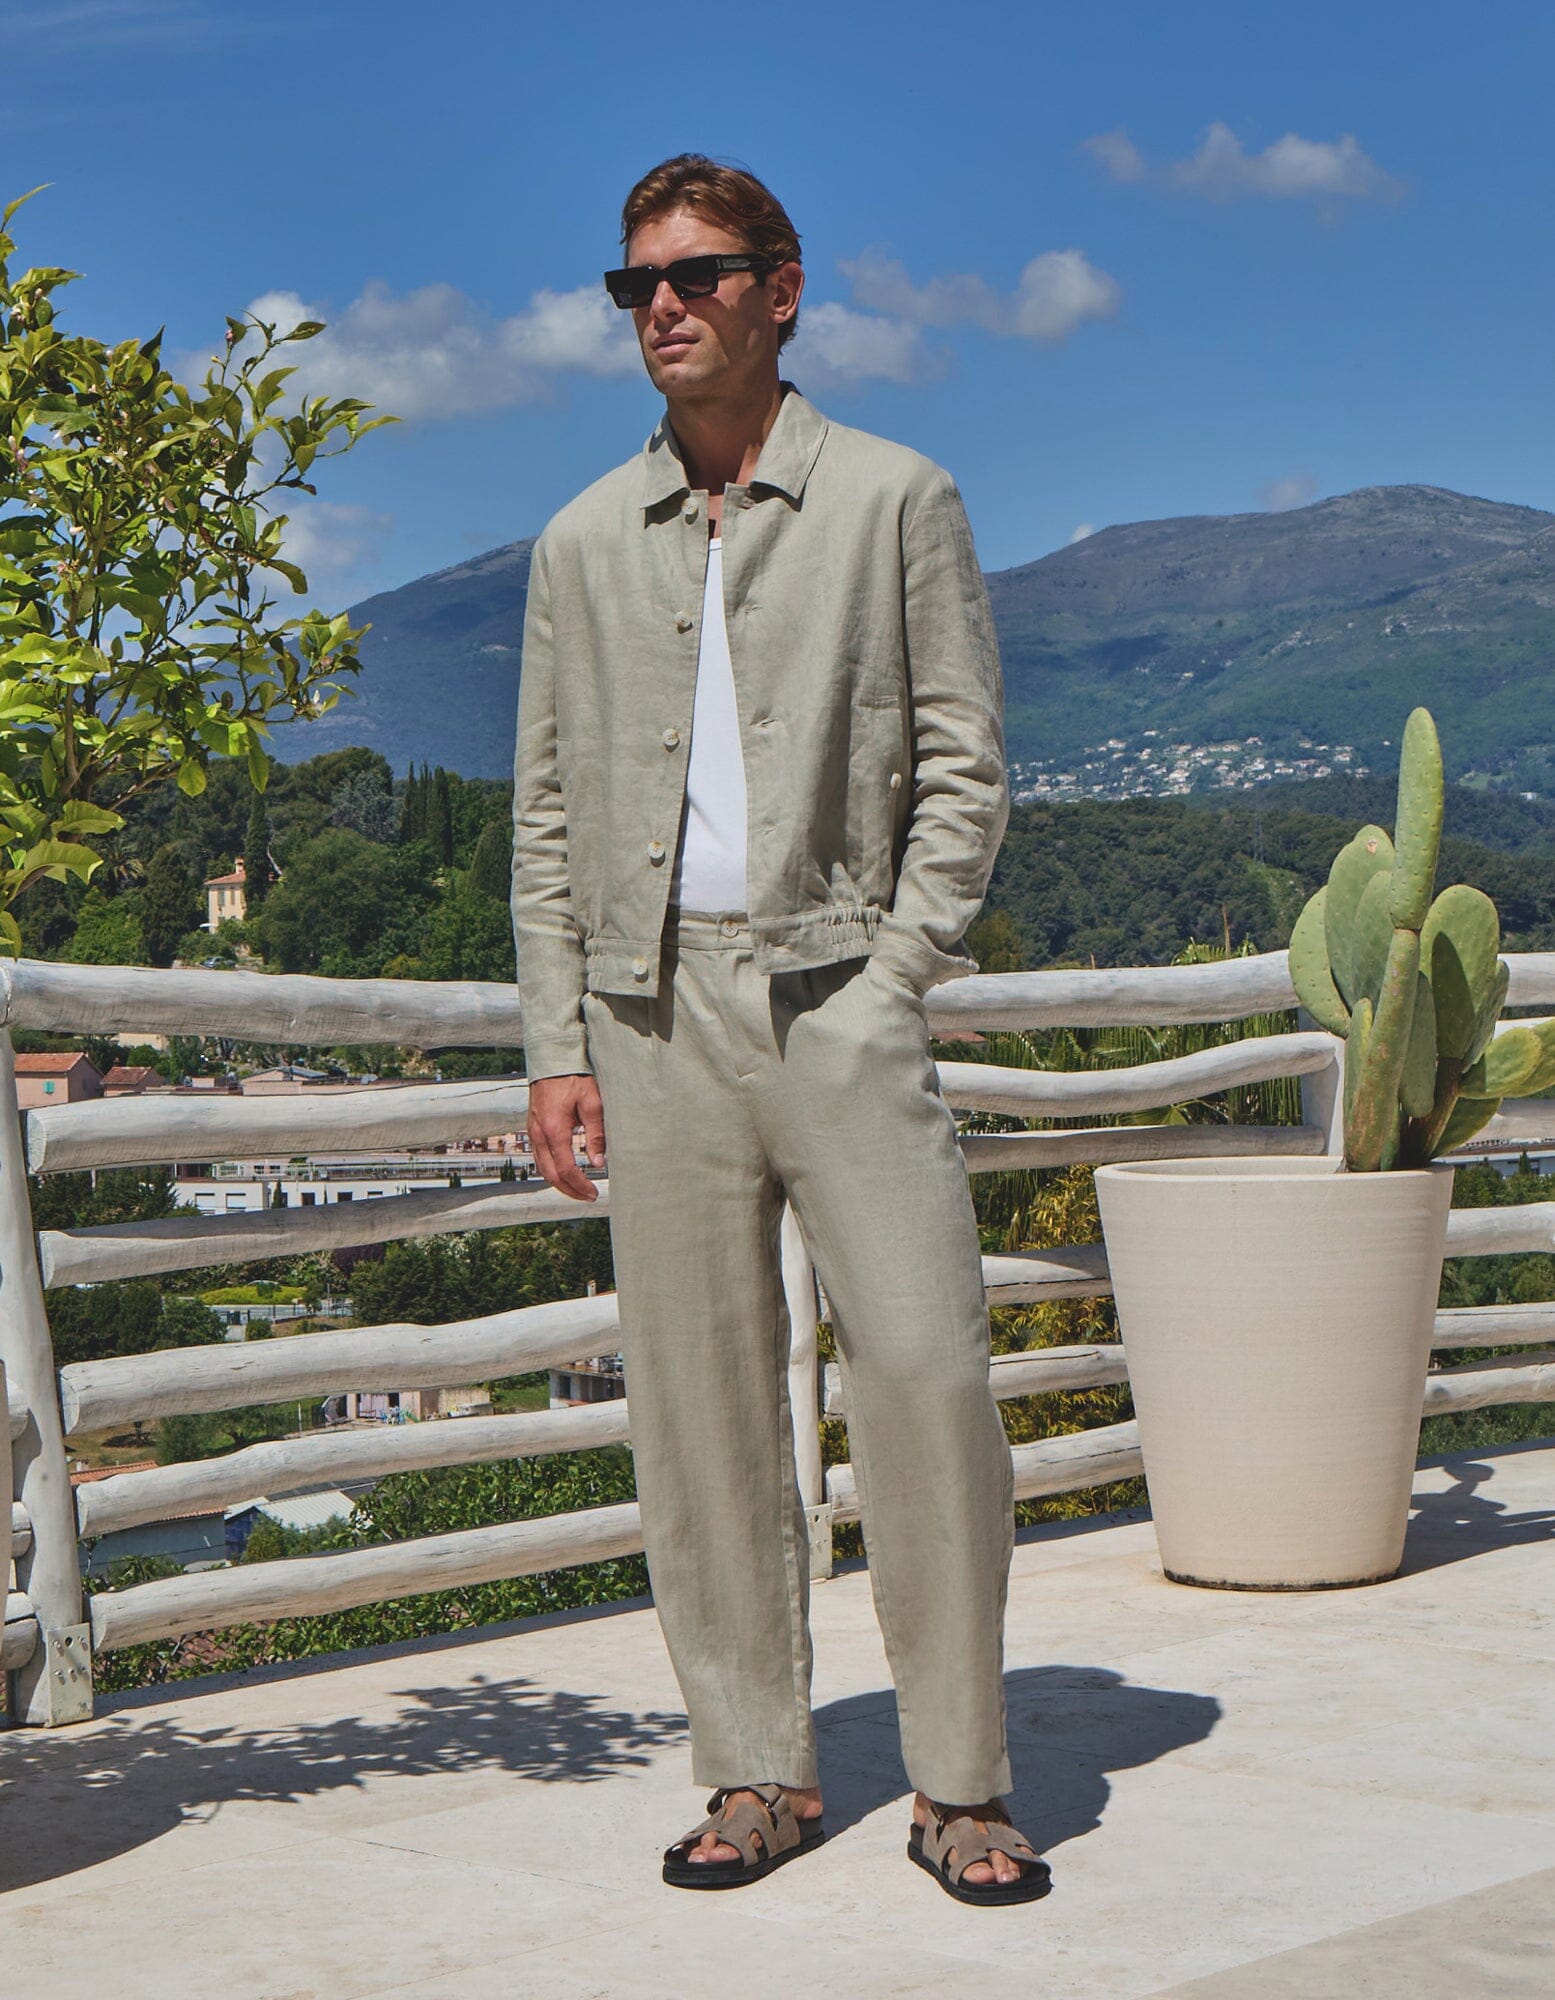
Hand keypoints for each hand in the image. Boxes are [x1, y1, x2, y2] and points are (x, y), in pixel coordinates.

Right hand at [527, 1073, 605, 1201]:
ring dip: (560, 1182)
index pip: (565, 1169)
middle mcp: (538, 1134)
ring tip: (579, 1188)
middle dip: (569, 1190)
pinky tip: (565, 1171)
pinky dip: (551, 1169)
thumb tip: (599, 1163)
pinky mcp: (532, 1128)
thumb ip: (596, 1134)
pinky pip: (539, 1157)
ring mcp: (532, 1132)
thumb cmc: (574, 1078)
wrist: (552, 1060)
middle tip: (588, 1196)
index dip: (580, 1185)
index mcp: (553, 1130)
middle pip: (550, 1175)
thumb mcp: (592, 1103)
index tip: (593, 1193)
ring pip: (542, 1168)